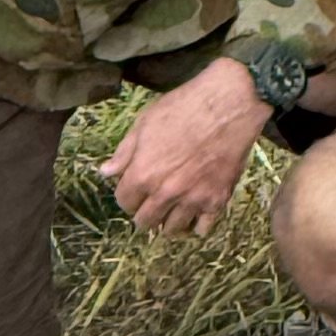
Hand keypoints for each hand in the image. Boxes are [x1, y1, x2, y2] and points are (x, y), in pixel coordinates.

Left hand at [99, 58, 270, 234]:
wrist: (229, 105)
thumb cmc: (184, 107)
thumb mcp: (145, 123)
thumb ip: (124, 153)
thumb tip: (106, 172)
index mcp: (143, 175)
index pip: (124, 202)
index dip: (127, 195)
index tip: (133, 189)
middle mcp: (165, 194)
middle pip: (146, 221)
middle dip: (144, 212)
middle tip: (151, 203)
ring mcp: (193, 200)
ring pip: (172, 229)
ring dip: (168, 221)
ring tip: (171, 210)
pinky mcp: (217, 200)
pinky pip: (202, 228)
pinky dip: (196, 224)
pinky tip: (194, 212)